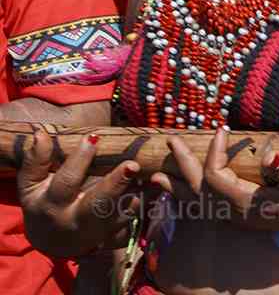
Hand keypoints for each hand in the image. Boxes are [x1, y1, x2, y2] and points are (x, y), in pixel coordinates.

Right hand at [17, 131, 141, 255]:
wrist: (52, 240)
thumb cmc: (43, 202)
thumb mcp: (31, 185)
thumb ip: (36, 160)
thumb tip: (40, 132)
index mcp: (53, 205)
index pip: (66, 182)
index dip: (79, 160)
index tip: (93, 137)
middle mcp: (76, 220)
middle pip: (97, 204)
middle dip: (115, 185)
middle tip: (132, 164)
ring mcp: (98, 232)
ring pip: (120, 216)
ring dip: (135, 197)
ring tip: (149, 177)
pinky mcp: (114, 238)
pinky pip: (133, 226)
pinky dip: (142, 210)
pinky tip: (152, 191)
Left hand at [150, 128, 278, 234]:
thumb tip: (270, 156)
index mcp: (247, 204)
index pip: (216, 176)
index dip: (214, 151)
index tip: (222, 128)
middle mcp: (235, 213)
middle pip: (199, 189)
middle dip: (183, 166)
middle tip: (171, 141)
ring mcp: (235, 216)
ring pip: (198, 202)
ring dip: (178, 186)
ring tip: (156, 177)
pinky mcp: (239, 213)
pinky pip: (206, 206)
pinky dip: (190, 196)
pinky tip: (181, 191)